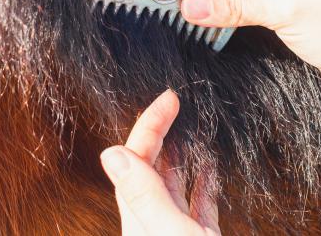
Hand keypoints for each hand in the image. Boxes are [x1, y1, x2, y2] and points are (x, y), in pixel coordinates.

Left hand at [99, 90, 219, 235]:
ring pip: (173, 185)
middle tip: (175, 103)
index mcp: (141, 218)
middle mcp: (154, 222)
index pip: (137, 159)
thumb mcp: (168, 231)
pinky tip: (209, 169)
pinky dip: (204, 183)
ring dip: (178, 155)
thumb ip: (144, 194)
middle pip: (151, 167)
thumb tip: (111, 153)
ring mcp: (177, 229)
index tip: (168, 99)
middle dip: (160, 131)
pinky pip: (200, 204)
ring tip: (186, 129)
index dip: (151, 125)